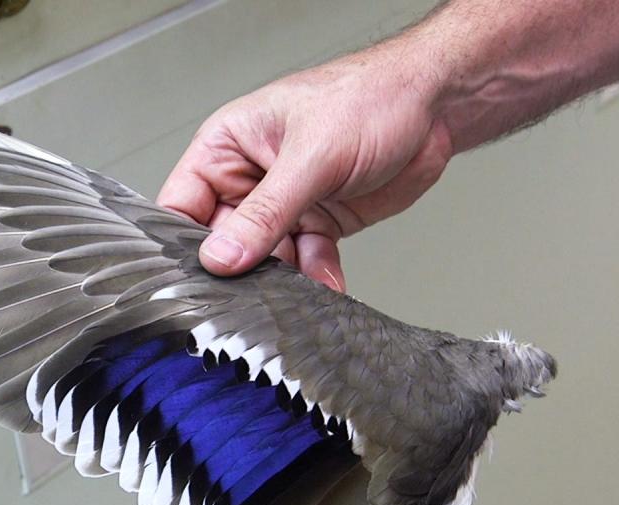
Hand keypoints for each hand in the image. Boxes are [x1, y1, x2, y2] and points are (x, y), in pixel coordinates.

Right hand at [157, 43, 452, 290]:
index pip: (182, 203)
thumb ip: (264, 214)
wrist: (436, 107)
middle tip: (255, 291)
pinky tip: (328, 281)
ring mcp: (283, 203)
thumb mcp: (309, 157)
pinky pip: (304, 261)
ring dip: (284, 278)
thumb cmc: (369, 98)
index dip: (184, 243)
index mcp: (227, 146)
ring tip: (300, 287)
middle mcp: (249, 177)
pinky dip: (316, 275)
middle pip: (224, 240)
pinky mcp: (316, 222)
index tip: (199, 276)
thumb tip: (222, 256)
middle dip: (243, 268)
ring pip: (266, 258)